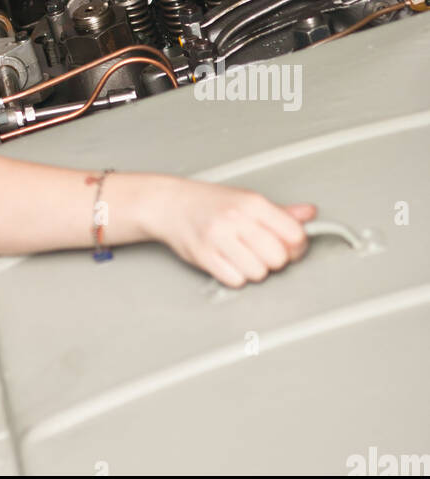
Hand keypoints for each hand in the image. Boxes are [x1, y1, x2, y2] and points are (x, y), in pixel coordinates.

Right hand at [142, 176, 315, 287]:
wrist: (169, 203)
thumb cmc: (209, 202)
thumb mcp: (246, 198)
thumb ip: (280, 211)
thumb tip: (309, 214)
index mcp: (252, 202)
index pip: (294, 234)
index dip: (296, 246)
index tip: (288, 246)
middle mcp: (236, 218)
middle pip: (278, 258)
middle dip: (273, 260)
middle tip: (260, 251)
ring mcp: (219, 237)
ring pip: (258, 272)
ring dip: (253, 269)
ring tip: (240, 255)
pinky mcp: (204, 256)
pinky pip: (235, 280)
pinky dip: (234, 276)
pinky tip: (227, 261)